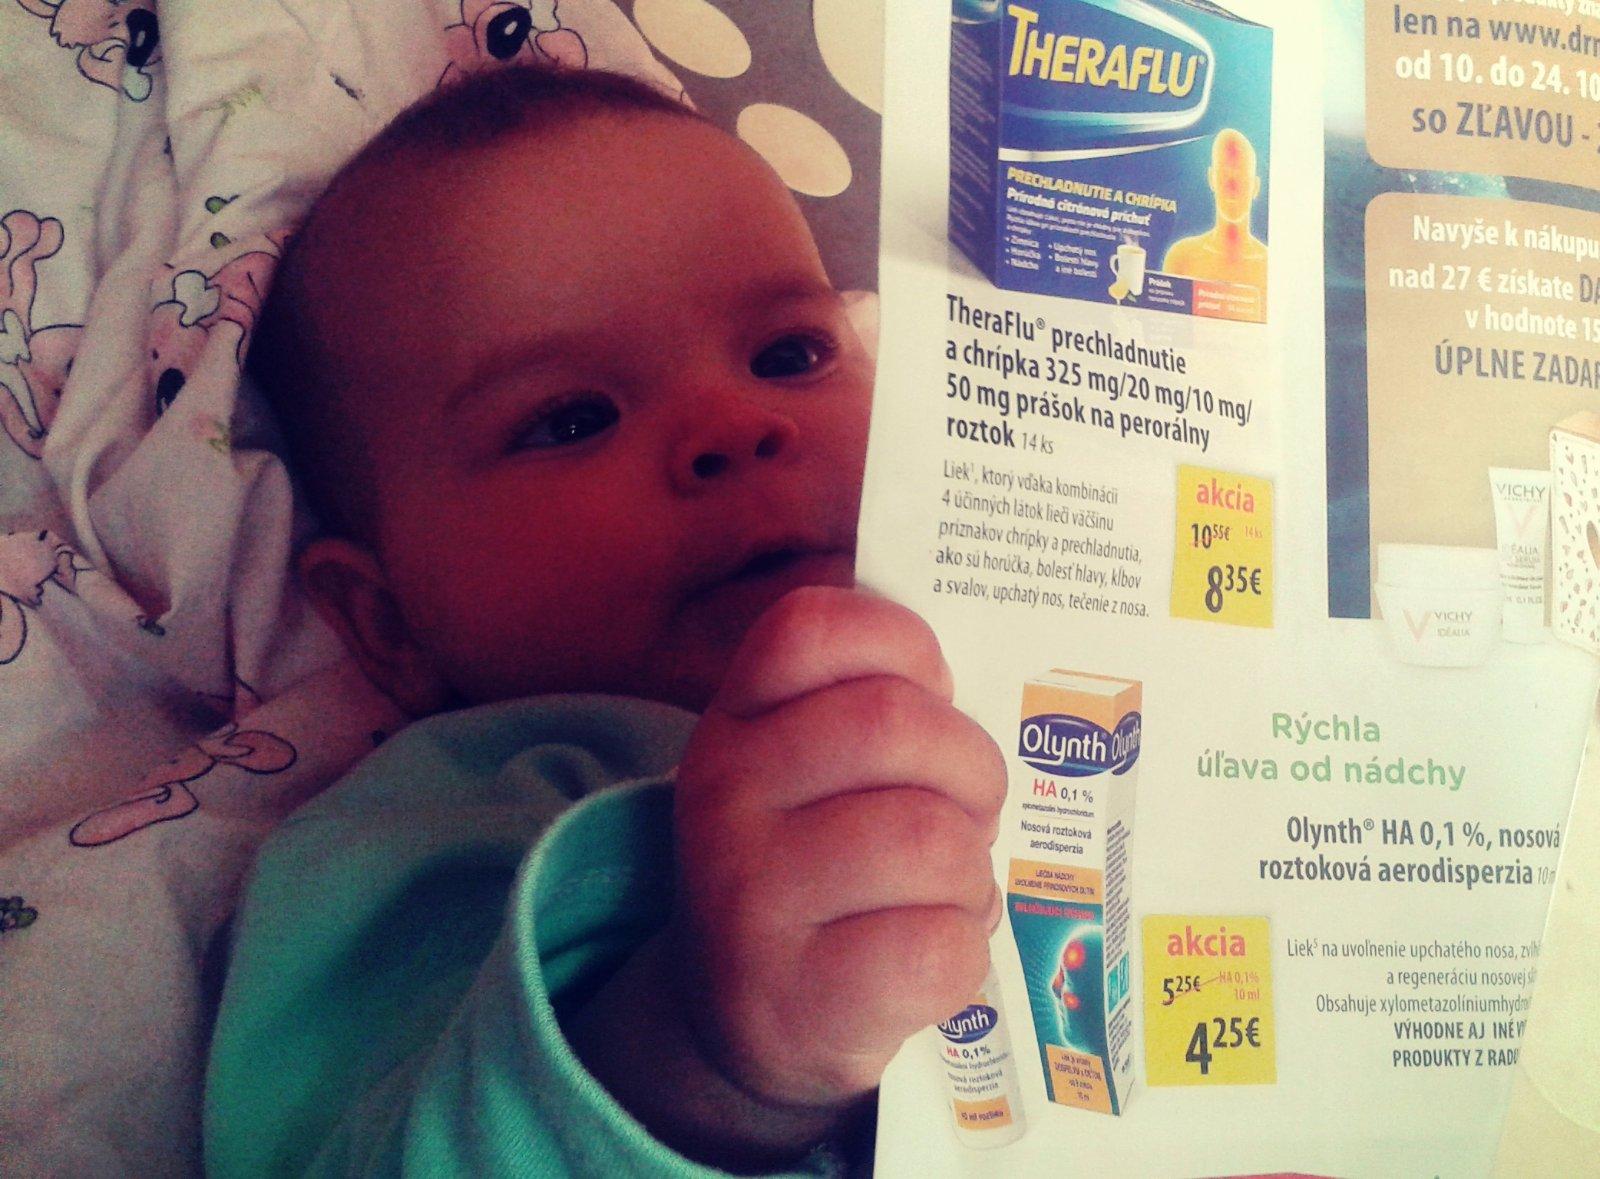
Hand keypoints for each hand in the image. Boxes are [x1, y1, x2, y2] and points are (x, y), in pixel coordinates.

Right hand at [671, 585, 1006, 1108]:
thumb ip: (868, 702)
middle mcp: (725, 795)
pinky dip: (964, 951)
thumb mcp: (802, 768)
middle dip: (971, 768)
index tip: (930, 694)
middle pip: (895, 723)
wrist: (741, 1016)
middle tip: (969, 811)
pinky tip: (929, 952)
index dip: (904, 645)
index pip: (815, 626)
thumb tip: (974, 662)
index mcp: (735, 723)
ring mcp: (753, 898)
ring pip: (930, 839)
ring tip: (946, 890)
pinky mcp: (802, 995)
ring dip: (970, 871)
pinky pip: (940, 945)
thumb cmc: (812, 867)